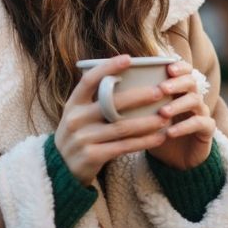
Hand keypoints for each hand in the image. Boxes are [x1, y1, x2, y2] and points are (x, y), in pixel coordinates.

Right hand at [54, 55, 170, 184]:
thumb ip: (97, 100)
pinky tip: (158, 137)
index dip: (108, 67)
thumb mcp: (79, 114)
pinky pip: (124, 146)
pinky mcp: (93, 156)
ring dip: (147, 122)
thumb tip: (127, 77)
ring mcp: (83, 138)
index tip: (128, 58)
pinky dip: (144, 142)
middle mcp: (76, 119)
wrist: (62, 168)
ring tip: (165, 116)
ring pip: (122, 127)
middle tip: (160, 91)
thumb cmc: (80, 134)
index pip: (89, 80)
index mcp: (73, 103)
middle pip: (111, 103)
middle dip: (139, 96)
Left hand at [147, 60, 215, 170]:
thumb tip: (113, 83)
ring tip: (163, 112)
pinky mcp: (207, 129)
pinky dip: (185, 126)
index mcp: (179, 90)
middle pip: (191, 82)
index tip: (168, 68)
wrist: (173, 160)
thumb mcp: (146, 115)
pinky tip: (170, 132)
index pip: (184, 70)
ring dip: (178, 105)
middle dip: (177, 83)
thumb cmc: (156, 131)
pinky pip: (201, 123)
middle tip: (162, 88)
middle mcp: (193, 97)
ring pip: (195, 101)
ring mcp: (202, 112)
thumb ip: (137, 99)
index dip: (179, 66)